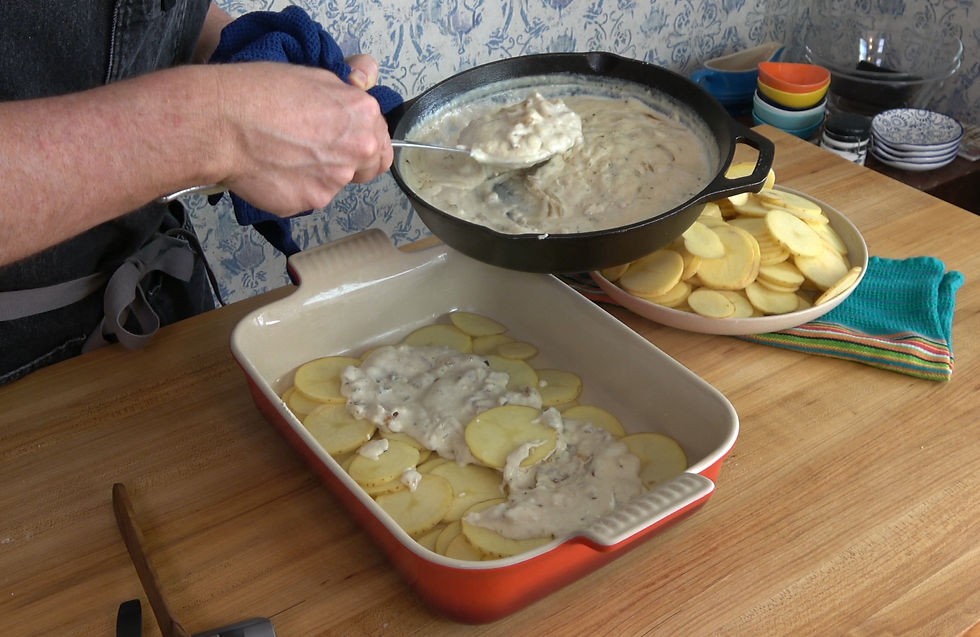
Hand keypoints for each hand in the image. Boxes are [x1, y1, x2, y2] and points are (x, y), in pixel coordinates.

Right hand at [215, 61, 392, 215]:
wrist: (222, 122)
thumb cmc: (258, 92)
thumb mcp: (313, 77)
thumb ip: (344, 98)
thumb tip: (355, 104)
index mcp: (362, 114)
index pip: (382, 141)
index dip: (363, 141)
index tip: (348, 141)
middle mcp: (357, 149)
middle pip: (369, 168)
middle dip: (351, 163)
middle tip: (319, 153)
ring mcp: (336, 179)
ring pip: (336, 184)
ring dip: (319, 175)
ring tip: (286, 157)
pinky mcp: (312, 201)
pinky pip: (310, 198)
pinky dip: (295, 189)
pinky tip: (274, 170)